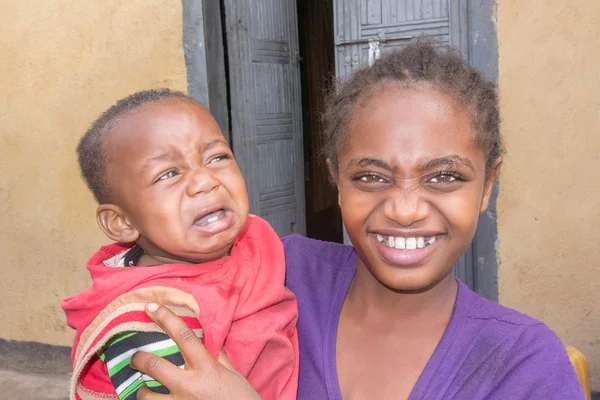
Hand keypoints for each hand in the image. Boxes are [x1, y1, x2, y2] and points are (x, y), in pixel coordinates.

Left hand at [131, 303, 261, 399]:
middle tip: (134, 358)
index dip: (166, 318)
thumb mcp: (233, 375)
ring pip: (146, 395)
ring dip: (141, 391)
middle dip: (138, 359)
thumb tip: (207, 339)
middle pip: (154, 365)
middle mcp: (189, 385)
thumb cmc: (242, 399)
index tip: (151, 307)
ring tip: (143, 389)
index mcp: (206, 368)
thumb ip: (217, 357)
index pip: (183, 336)